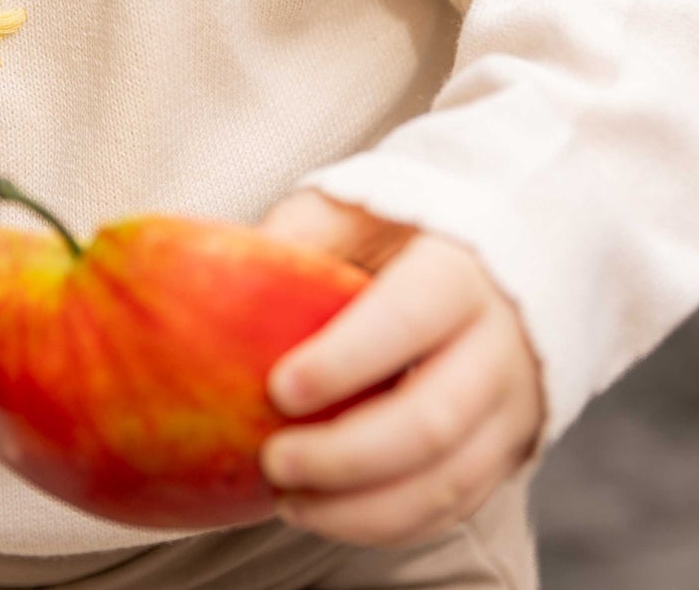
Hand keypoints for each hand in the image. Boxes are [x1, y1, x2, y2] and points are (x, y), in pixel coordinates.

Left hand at [253, 188, 544, 548]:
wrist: (494, 258)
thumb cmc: (399, 227)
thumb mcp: (351, 209)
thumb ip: (298, 236)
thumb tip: (217, 277)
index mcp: (458, 270)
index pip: (407, 321)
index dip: (344, 362)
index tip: (278, 389)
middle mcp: (501, 342)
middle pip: (431, 421)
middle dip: (345, 455)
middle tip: (272, 461)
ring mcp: (514, 403)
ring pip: (448, 480)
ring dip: (363, 508)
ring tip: (287, 501)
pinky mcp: (511, 448)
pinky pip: (456, 505)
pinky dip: (390, 523)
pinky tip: (326, 513)